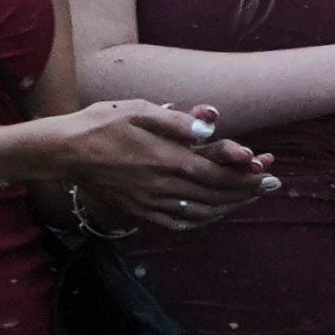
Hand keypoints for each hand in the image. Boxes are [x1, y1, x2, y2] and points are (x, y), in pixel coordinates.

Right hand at [36, 97, 270, 230]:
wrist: (63, 150)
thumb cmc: (101, 124)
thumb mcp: (137, 110)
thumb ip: (177, 121)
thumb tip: (210, 127)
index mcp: (166, 159)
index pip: (219, 174)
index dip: (247, 175)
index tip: (267, 170)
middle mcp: (162, 186)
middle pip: (217, 195)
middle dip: (248, 190)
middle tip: (272, 185)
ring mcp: (150, 202)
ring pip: (202, 212)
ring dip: (231, 206)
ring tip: (250, 198)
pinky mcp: (140, 211)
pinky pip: (179, 223)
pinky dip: (203, 220)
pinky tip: (214, 213)